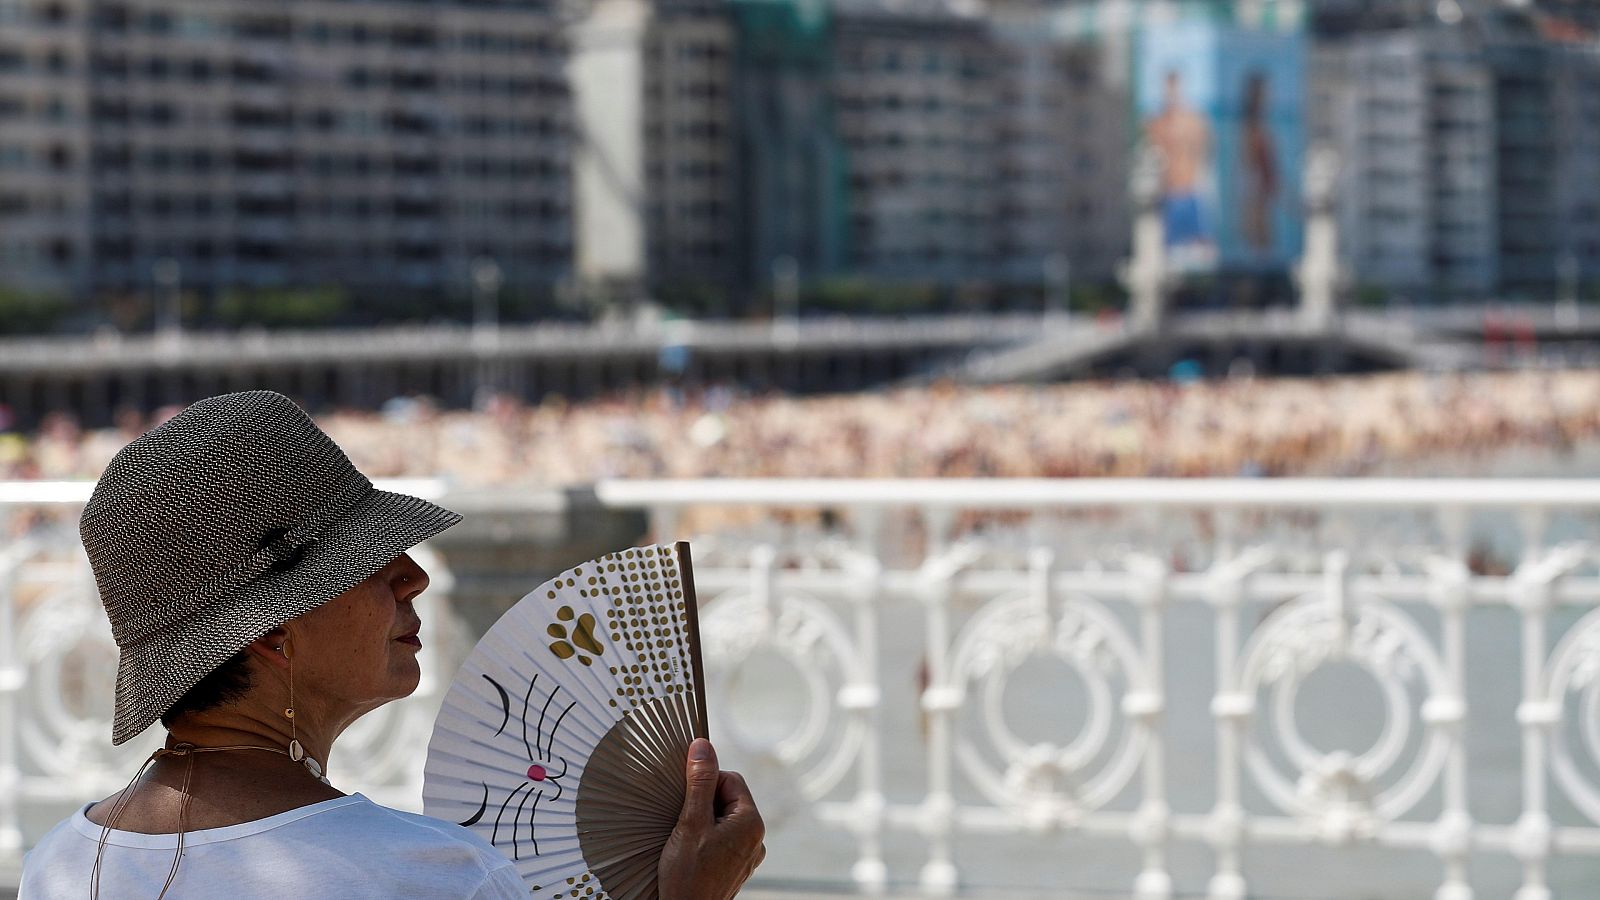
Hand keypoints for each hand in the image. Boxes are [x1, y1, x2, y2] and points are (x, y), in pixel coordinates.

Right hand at [658, 738, 765, 899]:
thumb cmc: (688, 876)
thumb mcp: (691, 822)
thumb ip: (699, 783)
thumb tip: (703, 747)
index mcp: (751, 823)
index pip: (731, 780)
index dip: (706, 782)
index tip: (686, 794)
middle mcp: (755, 838)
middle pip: (728, 799)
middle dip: (704, 803)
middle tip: (684, 820)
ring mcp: (747, 854)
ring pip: (724, 819)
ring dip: (703, 821)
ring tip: (686, 838)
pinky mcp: (736, 866)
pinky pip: (723, 839)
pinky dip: (706, 839)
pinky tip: (691, 851)